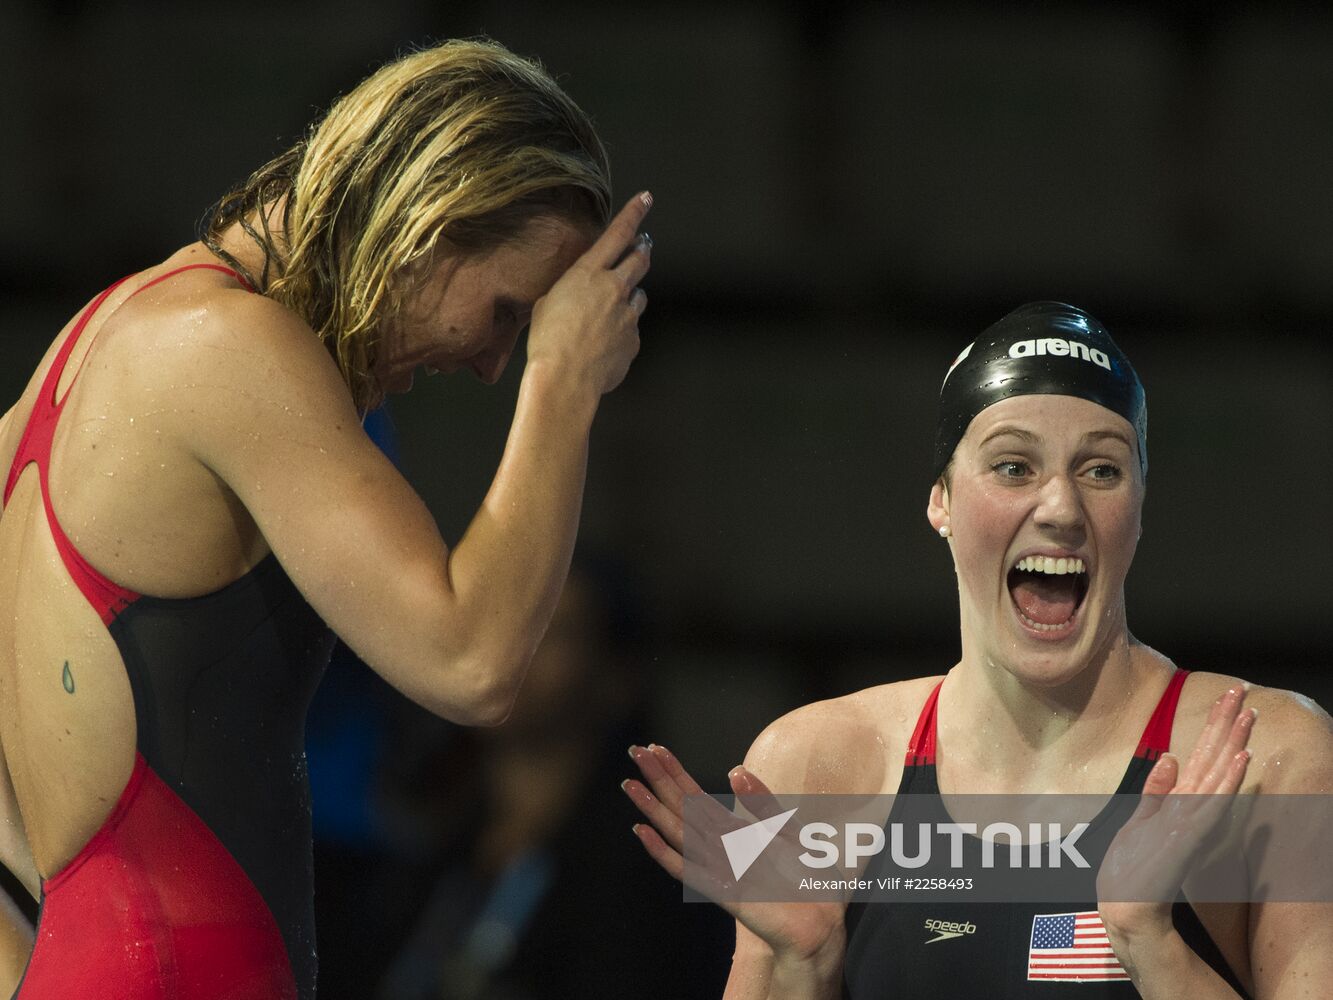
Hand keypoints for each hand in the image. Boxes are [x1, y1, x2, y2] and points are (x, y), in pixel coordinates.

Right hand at [527, 192, 652, 397]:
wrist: (566, 378)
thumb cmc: (548, 341)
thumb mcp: (547, 304)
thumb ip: (570, 292)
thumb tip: (580, 297)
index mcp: (589, 273)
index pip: (617, 234)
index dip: (634, 213)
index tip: (646, 198)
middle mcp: (615, 289)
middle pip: (640, 260)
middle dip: (642, 250)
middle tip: (643, 246)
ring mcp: (629, 316)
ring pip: (638, 298)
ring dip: (629, 297)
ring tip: (611, 311)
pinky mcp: (634, 341)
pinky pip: (631, 331)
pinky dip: (621, 332)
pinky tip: (603, 345)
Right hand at [622, 744, 844, 967]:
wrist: (822, 925)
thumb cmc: (807, 882)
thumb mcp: (789, 831)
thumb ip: (762, 803)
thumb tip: (734, 771)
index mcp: (735, 832)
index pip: (698, 796)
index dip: (676, 772)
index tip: (656, 748)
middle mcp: (721, 847)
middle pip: (682, 807)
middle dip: (659, 779)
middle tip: (635, 750)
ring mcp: (718, 868)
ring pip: (677, 832)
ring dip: (653, 808)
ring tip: (630, 784)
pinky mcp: (722, 891)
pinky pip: (686, 869)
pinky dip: (663, 852)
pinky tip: (643, 832)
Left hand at [1098, 686, 1254, 942]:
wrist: (1126, 905)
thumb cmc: (1134, 867)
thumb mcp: (1140, 820)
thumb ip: (1157, 792)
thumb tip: (1170, 757)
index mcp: (1180, 802)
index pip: (1201, 755)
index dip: (1213, 726)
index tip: (1226, 696)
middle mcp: (1192, 808)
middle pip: (1213, 757)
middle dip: (1227, 724)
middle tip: (1242, 690)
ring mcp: (1193, 820)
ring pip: (1218, 774)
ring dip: (1234, 743)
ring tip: (1248, 714)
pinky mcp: (1188, 835)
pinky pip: (1212, 802)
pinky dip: (1228, 780)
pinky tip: (1242, 758)